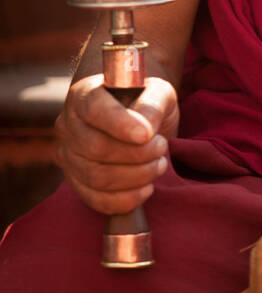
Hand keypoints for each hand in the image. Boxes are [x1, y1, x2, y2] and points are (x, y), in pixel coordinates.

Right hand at [55, 73, 178, 213]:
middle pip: (95, 148)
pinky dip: (126, 199)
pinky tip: (147, 188)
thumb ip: (152, 105)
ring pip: (96, 177)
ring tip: (158, 164)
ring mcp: (68, 156)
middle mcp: (68, 125)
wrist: (139, 121)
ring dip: (136, 176)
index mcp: (84, 94)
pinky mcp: (77, 183)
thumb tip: (144, 131)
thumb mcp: (158, 93)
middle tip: (162, 147)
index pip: (94, 109)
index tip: (146, 135)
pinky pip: (97, 200)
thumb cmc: (147, 103)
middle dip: (137, 154)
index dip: (119, 124)